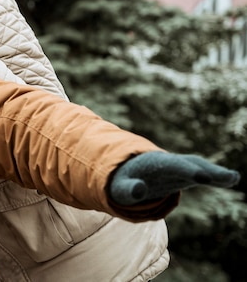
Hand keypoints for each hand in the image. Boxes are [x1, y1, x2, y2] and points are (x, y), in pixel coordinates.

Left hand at [109, 151, 240, 205]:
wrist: (126, 169)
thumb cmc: (121, 181)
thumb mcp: (119, 188)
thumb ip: (127, 190)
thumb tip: (139, 190)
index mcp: (152, 162)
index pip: (171, 166)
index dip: (186, 171)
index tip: (201, 177)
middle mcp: (168, 162)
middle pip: (190, 164)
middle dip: (207, 170)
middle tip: (228, 177)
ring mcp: (178, 168)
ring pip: (199, 167)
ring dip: (216, 172)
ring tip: (233, 178)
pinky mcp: (184, 175)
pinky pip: (202, 174)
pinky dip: (216, 176)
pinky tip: (232, 179)